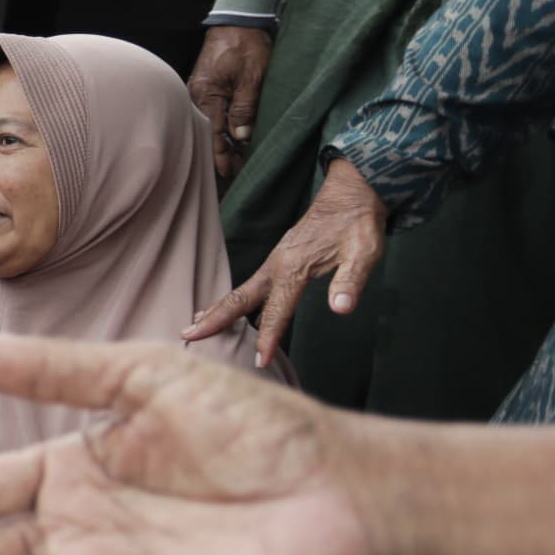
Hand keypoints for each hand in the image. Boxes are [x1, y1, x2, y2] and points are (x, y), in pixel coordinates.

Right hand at [184, 156, 387, 365]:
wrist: (352, 191)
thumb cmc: (359, 223)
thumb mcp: (365, 251)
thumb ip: (351, 280)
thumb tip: (341, 309)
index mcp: (295, 267)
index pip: (277, 310)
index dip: (268, 337)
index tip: (258, 362)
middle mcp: (277, 265)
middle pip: (240, 297)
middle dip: (215, 318)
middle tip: (188, 336)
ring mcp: (275, 261)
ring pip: (240, 290)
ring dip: (218, 309)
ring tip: (195, 324)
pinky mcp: (279, 259)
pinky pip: (249, 284)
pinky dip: (231, 298)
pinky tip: (224, 305)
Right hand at [186, 23, 271, 177]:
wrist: (236, 22)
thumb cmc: (246, 46)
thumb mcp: (253, 76)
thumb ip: (245, 107)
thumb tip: (241, 136)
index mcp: (207, 94)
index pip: (214, 132)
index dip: (222, 154)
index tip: (228, 172)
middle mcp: (196, 95)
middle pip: (207, 131)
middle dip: (219, 152)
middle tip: (230, 173)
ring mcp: (197, 90)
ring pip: (207, 123)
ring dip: (218, 140)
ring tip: (229, 158)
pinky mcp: (202, 86)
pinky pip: (208, 112)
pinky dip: (215, 126)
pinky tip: (224, 135)